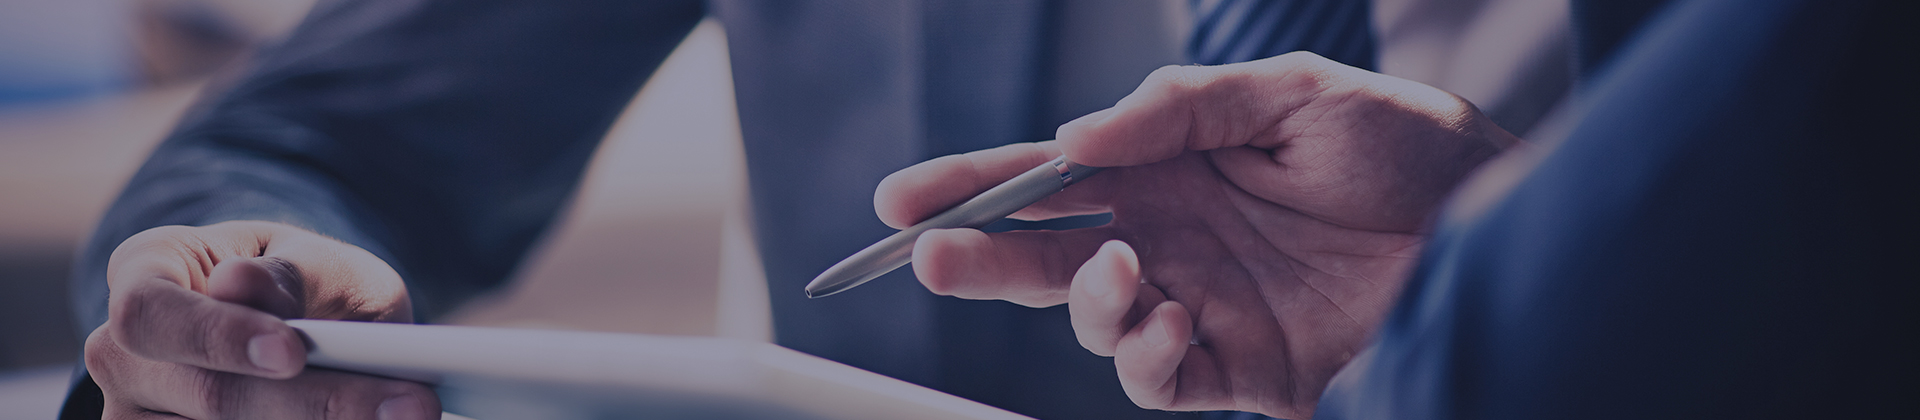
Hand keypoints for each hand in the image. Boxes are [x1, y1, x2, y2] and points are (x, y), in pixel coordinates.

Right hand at [84, 221, 439, 418]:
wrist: (310, 327)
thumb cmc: (306, 283)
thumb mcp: (317, 260)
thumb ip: (291, 273)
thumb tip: (239, 287)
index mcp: (144, 274)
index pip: (150, 314)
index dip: (218, 338)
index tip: (293, 352)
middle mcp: (124, 356)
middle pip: (205, 397)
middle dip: (313, 405)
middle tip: (411, 407)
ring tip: (406, 418)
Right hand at [875, 52, 1515, 417]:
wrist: (1501, 228)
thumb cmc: (1407, 146)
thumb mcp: (1294, 94)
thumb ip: (1182, 109)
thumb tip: (1078, 140)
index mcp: (1172, 166)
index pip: (1053, 177)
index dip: (976, 185)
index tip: (904, 198)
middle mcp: (1174, 236)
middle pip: (1046, 254)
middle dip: (981, 257)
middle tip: (931, 256)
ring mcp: (1202, 303)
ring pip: (1092, 320)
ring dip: (1082, 302)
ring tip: (1127, 272)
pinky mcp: (1240, 368)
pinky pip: (1158, 378)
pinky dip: (1144, 355)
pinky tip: (1173, 318)